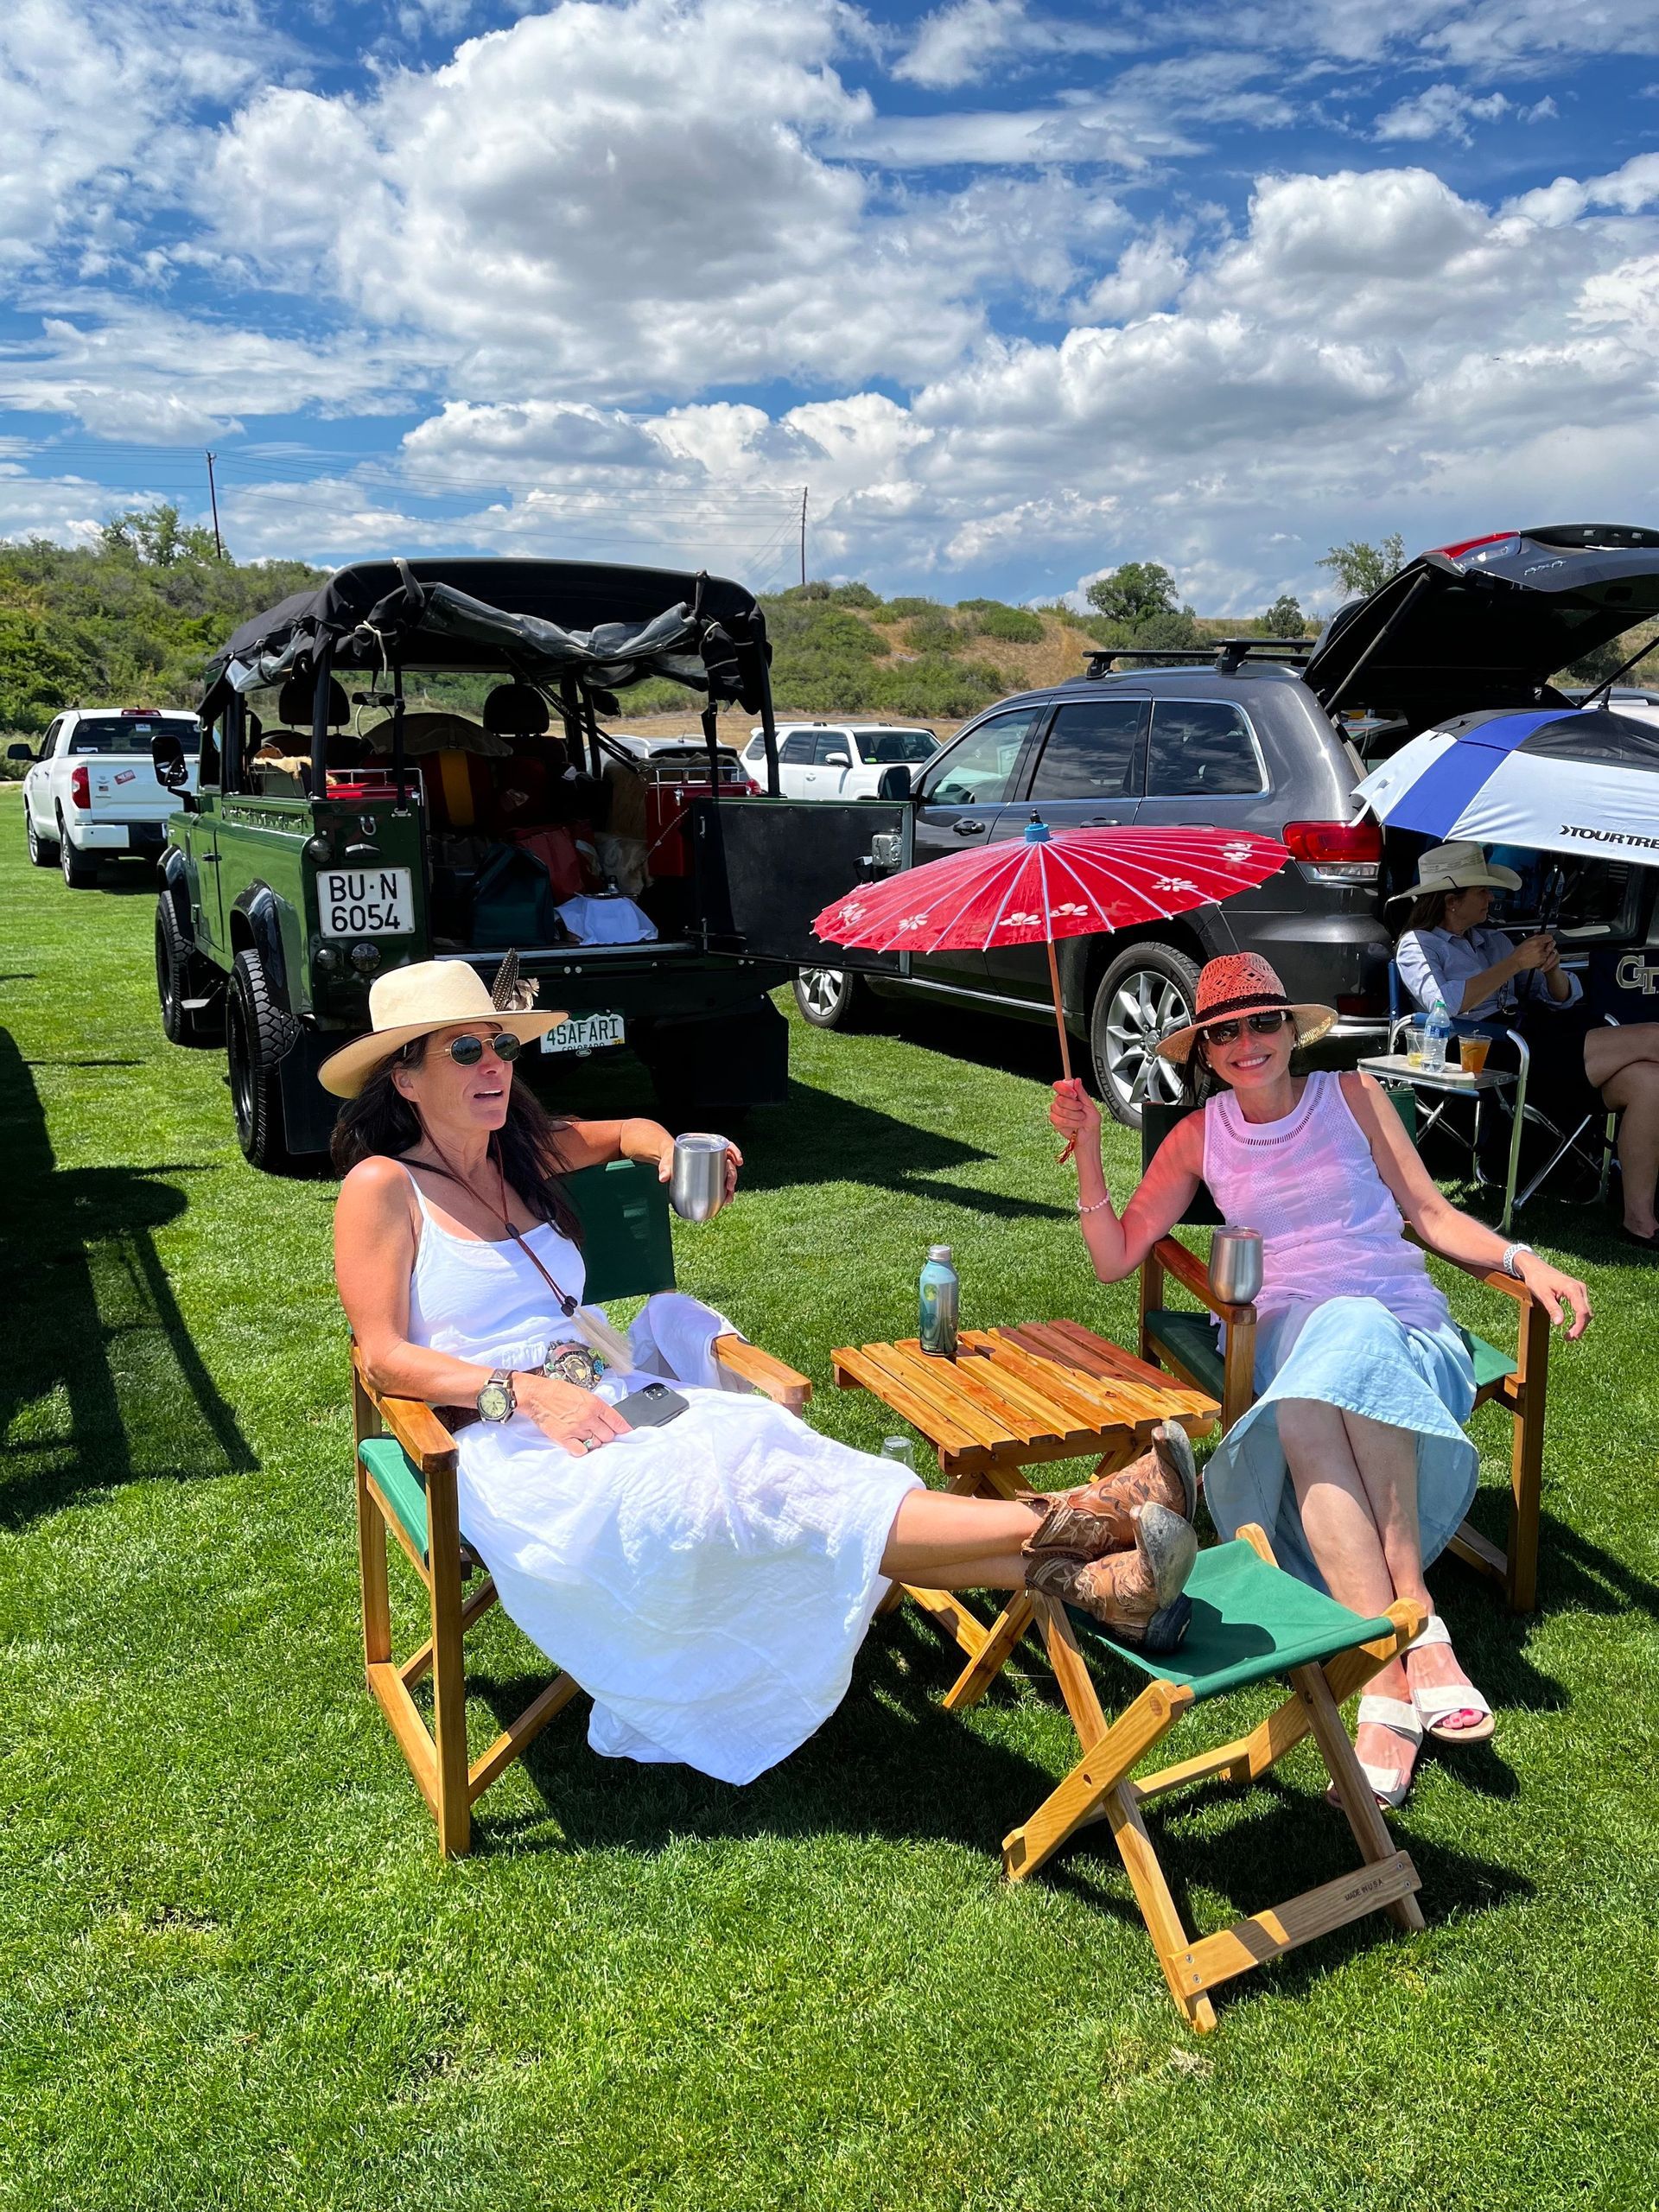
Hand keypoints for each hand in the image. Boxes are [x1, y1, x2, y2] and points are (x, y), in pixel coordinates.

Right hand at [515, 1372, 631, 1456]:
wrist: (537, 1395)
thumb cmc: (558, 1391)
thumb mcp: (583, 1393)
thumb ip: (596, 1407)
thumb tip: (608, 1419)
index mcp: (595, 1404)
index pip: (617, 1421)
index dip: (623, 1429)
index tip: (626, 1432)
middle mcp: (588, 1418)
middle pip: (608, 1436)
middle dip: (605, 1435)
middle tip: (598, 1432)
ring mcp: (577, 1429)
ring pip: (595, 1444)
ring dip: (593, 1442)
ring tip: (586, 1436)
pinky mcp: (564, 1438)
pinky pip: (581, 1451)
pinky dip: (581, 1450)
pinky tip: (578, 1443)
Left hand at [655, 1136, 742, 1200]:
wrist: (667, 1161)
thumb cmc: (668, 1156)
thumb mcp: (667, 1159)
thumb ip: (665, 1167)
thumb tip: (663, 1178)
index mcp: (706, 1144)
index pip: (726, 1145)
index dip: (735, 1152)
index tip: (738, 1161)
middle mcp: (712, 1154)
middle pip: (728, 1162)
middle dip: (732, 1175)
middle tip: (729, 1186)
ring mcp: (712, 1165)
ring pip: (727, 1174)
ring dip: (731, 1186)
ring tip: (728, 1197)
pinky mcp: (710, 1174)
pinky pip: (721, 1181)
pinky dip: (725, 1191)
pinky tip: (726, 1200)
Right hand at [1050, 1078, 1100, 1147]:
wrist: (1089, 1135)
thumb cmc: (1091, 1120)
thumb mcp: (1090, 1105)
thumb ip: (1082, 1093)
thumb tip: (1077, 1080)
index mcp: (1070, 1094)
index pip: (1058, 1085)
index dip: (1064, 1089)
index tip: (1074, 1094)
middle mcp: (1062, 1101)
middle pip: (1059, 1099)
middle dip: (1073, 1106)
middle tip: (1080, 1109)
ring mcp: (1057, 1110)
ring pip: (1060, 1110)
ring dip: (1074, 1116)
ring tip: (1080, 1118)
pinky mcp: (1055, 1120)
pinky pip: (1059, 1119)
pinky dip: (1070, 1123)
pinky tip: (1075, 1124)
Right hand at [1513, 933, 1555, 971]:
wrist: (1517, 961)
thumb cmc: (1519, 952)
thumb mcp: (1526, 941)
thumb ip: (1535, 937)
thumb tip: (1540, 935)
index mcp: (1537, 942)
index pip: (1549, 937)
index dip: (1548, 938)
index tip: (1547, 939)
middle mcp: (1540, 948)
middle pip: (1551, 944)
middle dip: (1548, 944)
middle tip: (1544, 945)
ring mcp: (1542, 955)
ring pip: (1549, 951)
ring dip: (1546, 951)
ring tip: (1538, 952)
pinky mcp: (1542, 961)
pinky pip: (1546, 957)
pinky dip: (1543, 957)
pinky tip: (1537, 956)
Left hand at [1515, 1252, 1590, 1339]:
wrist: (1535, 1267)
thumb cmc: (1537, 1279)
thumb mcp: (1543, 1295)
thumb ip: (1552, 1308)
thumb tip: (1560, 1324)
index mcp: (1573, 1289)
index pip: (1582, 1311)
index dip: (1579, 1326)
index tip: (1571, 1337)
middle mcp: (1580, 1288)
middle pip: (1587, 1312)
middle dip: (1580, 1327)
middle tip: (1569, 1339)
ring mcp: (1580, 1289)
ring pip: (1586, 1311)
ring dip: (1580, 1324)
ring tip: (1569, 1335)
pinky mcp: (1578, 1292)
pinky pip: (1582, 1307)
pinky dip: (1579, 1318)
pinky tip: (1572, 1326)